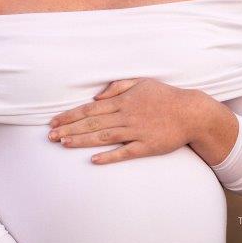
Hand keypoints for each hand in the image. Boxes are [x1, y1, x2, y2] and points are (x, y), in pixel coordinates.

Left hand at [47, 78, 200, 164]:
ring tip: (63, 144)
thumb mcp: (141, 83)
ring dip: (82, 141)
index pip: (90, 109)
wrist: (191, 113)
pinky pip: (125, 152)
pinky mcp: (147, 146)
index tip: (54, 122)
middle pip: (92, 123)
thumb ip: (117, 87)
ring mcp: (136, 131)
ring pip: (104, 136)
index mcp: (123, 101)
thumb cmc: (165, 97)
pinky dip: (109, 156)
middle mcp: (126, 115)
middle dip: (69, 129)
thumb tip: (96, 97)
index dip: (70, 116)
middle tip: (50, 136)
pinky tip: (94, 160)